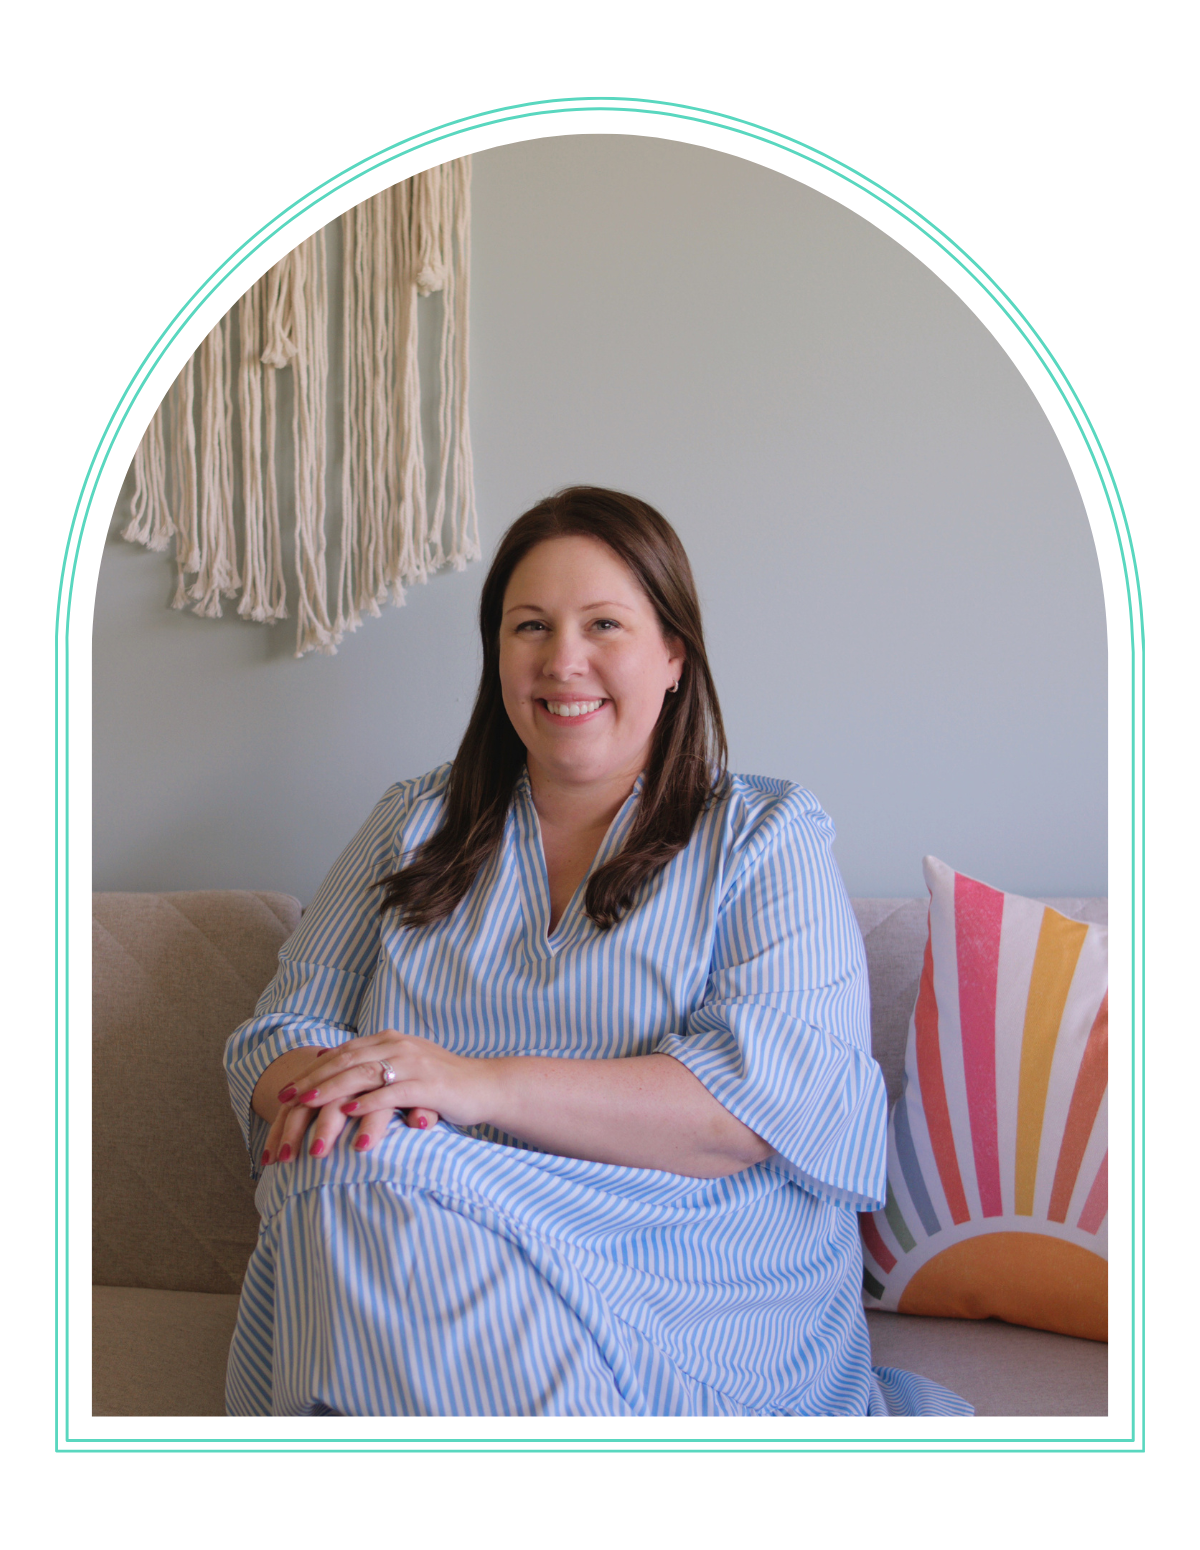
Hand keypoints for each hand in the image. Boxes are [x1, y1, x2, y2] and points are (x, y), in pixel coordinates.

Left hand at [264, 1032, 493, 1163]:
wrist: (485, 1085)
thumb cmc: (441, 1084)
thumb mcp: (403, 1069)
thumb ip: (373, 1066)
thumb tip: (334, 1063)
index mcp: (389, 1041)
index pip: (342, 1053)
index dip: (312, 1070)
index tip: (286, 1088)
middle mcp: (398, 1046)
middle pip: (346, 1061)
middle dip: (313, 1079)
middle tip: (285, 1096)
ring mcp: (414, 1063)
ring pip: (364, 1073)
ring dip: (333, 1088)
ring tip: (308, 1102)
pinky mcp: (429, 1085)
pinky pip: (393, 1092)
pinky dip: (369, 1101)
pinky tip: (349, 1111)